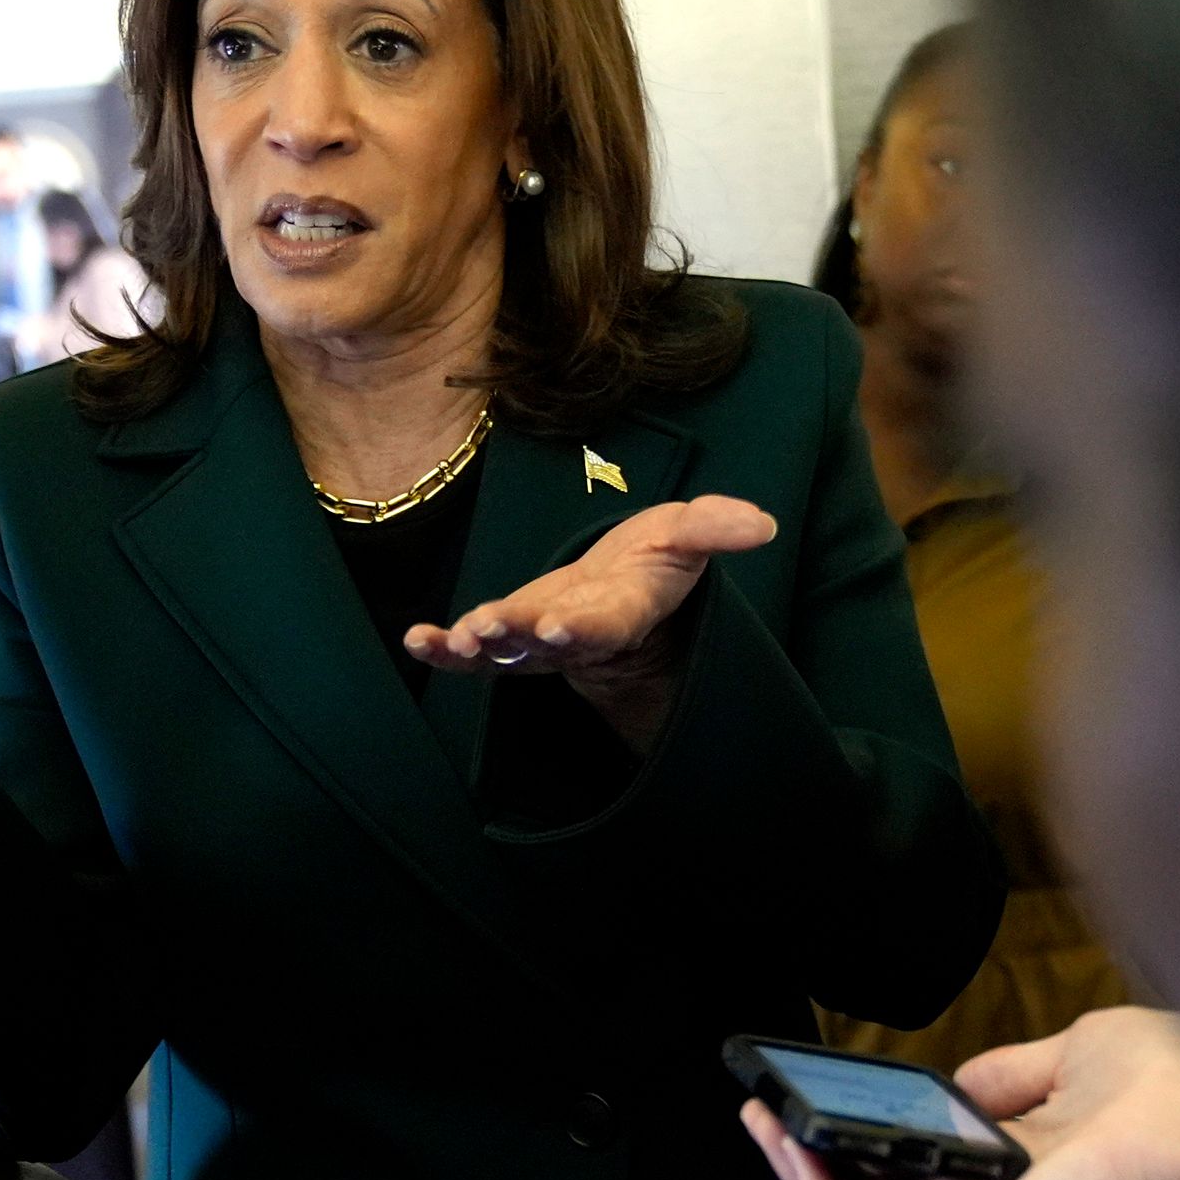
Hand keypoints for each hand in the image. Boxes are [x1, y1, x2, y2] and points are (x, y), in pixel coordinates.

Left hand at [403, 496, 778, 751]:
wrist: (624, 593)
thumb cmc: (656, 563)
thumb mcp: (689, 536)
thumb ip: (716, 529)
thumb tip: (762, 524)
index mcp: (624, 610)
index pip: (607, 623)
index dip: (584, 627)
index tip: (557, 624)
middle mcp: (578, 635)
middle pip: (548, 641)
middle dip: (519, 635)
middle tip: (491, 629)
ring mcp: (539, 644)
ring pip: (508, 652)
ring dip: (481, 646)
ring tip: (456, 637)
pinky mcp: (508, 642)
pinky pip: (474, 655)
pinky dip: (444, 652)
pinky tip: (417, 641)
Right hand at [742, 1005, 1179, 1179]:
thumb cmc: (1164, 1088)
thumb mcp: (1065, 1056)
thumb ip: (1001, 1075)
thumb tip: (950, 1079)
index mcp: (1006, 1169)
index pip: (908, 1168)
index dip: (850, 1136)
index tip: (805, 1095)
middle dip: (804, 1156)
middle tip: (758, 1112)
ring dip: (798, 1176)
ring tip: (760, 1125)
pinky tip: (794, 1146)